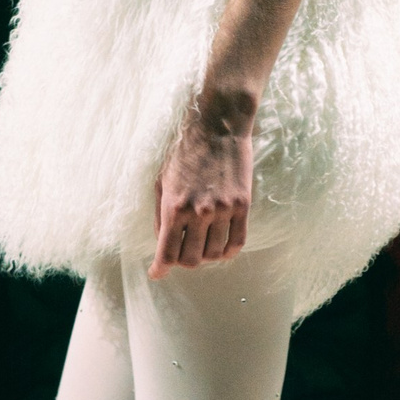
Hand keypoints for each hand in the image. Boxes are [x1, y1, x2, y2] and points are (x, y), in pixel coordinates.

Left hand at [150, 102, 253, 276]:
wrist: (217, 126)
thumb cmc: (183, 152)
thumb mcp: (161, 181)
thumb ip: (160, 215)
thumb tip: (162, 242)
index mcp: (174, 206)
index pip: (167, 253)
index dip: (160, 269)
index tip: (157, 273)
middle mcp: (198, 212)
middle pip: (191, 259)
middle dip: (183, 261)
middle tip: (181, 252)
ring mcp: (223, 210)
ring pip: (214, 254)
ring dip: (205, 256)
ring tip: (201, 245)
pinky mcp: (243, 205)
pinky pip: (237, 242)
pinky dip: (227, 251)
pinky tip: (220, 247)